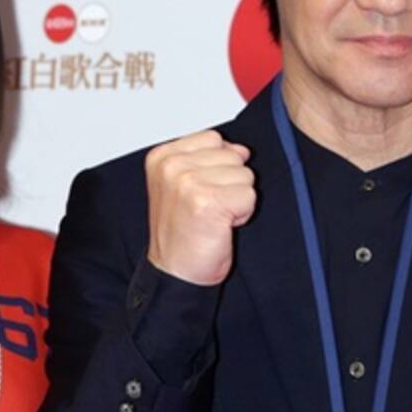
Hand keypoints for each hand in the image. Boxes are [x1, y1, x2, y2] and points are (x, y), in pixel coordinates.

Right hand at [145, 130, 256, 285]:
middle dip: (229, 183)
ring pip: (244, 174)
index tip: (200, 191)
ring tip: (214, 216)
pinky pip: (249, 196)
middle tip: (208, 207)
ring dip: (236, 199)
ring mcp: (188, 182)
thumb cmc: (181, 233)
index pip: (213, 138)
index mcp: (162, 157)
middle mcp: (172, 166)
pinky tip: (221, 226)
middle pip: (232, 155)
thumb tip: (241, 149)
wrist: (175, 273)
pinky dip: (242, 214)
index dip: (217, 166)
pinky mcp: (208, 201)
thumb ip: (208, 159)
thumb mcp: (183, 184)